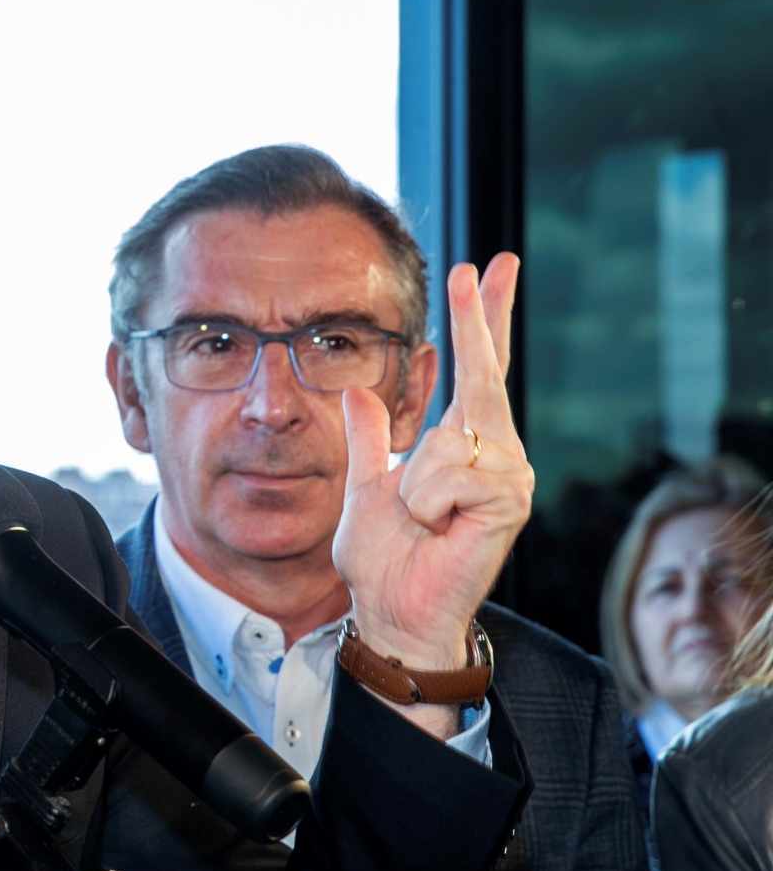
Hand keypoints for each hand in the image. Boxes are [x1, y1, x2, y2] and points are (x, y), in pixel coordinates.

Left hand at [332, 252, 533, 672]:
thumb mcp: (364, 484)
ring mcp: (510, 476)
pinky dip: (427, 501)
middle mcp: (496, 452)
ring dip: (416, 482)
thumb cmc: (384, 557)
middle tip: (495, 260)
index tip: (489, 267)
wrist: (392, 610)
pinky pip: (452, 472)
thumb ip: (369, 438)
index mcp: (463, 444)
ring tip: (423, 519)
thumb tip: (361, 389)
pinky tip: (439, 528)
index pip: (478, 369)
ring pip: (450, 438)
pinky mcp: (509, 503)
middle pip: (488, 373)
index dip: (484, 317)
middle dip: (483, 319)